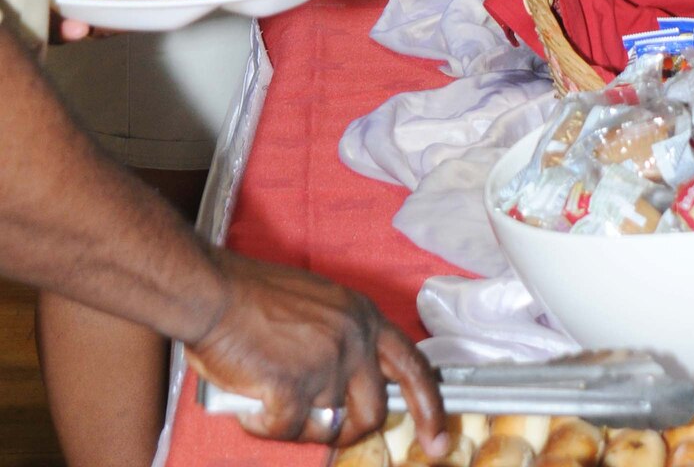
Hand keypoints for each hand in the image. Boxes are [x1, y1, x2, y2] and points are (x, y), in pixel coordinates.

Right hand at [187, 251, 446, 453]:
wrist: (215, 293)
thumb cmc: (255, 298)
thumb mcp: (320, 306)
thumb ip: (343, 340)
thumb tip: (349, 387)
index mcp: (364, 317)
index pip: (413, 366)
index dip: (430, 405)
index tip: (439, 439)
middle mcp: (354, 339)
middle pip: (374, 411)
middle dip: (353, 431)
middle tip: (328, 432)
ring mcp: (326, 364)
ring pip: (327, 425)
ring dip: (298, 424)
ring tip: (270, 400)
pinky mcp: (294, 388)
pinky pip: (286, 431)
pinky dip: (263, 427)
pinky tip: (249, 405)